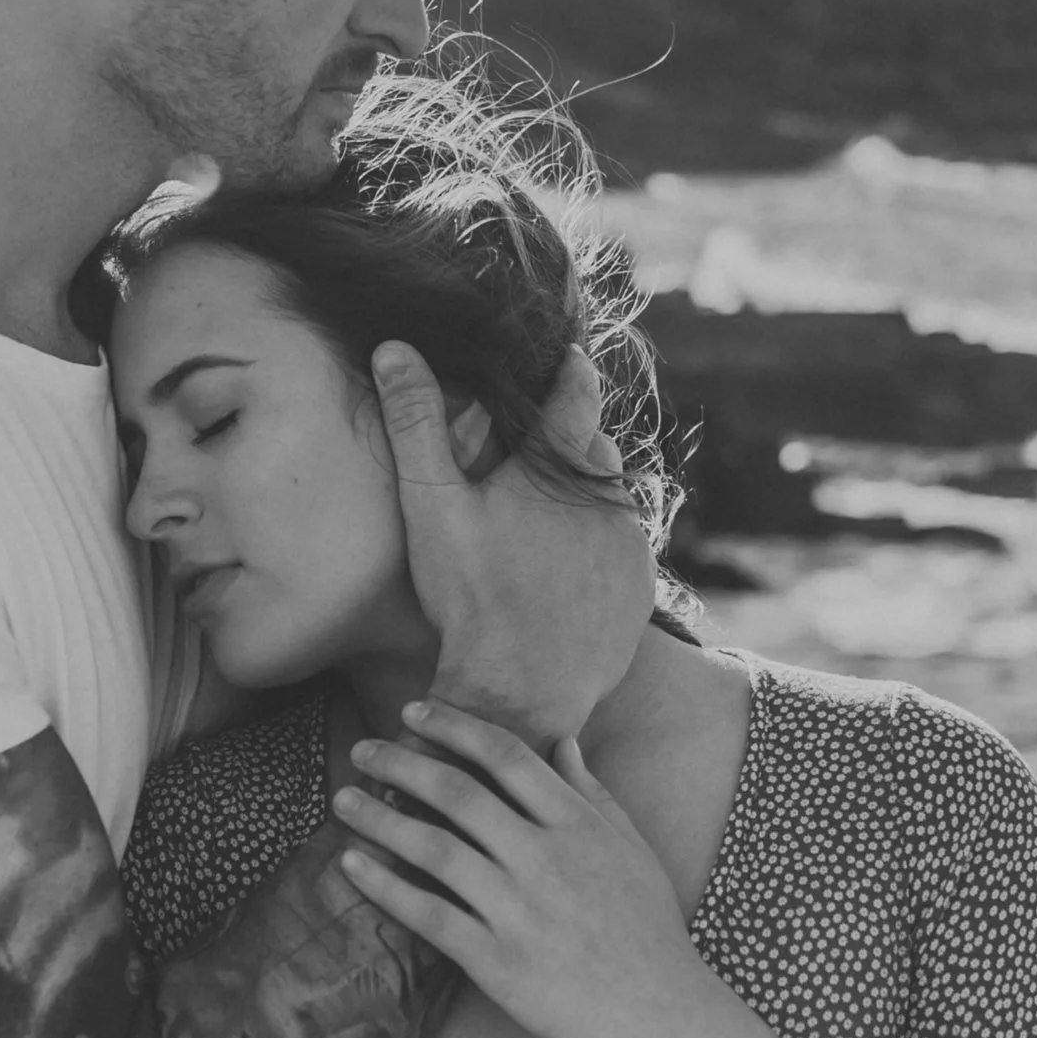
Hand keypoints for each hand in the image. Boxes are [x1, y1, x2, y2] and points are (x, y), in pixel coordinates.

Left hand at [331, 703, 698, 1037]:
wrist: (660, 1015)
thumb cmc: (649, 929)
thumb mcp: (632, 848)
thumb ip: (593, 792)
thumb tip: (563, 740)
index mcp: (577, 825)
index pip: (505, 756)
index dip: (453, 727)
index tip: (413, 713)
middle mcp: (544, 859)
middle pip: (458, 794)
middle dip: (401, 763)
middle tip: (362, 750)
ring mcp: (518, 910)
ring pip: (434, 849)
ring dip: (380, 819)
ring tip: (342, 800)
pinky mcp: (496, 961)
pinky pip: (429, 915)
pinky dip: (385, 887)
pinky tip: (351, 866)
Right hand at [371, 341, 652, 734]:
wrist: (522, 689)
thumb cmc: (470, 595)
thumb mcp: (431, 503)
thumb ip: (414, 421)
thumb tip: (395, 348)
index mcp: (558, 466)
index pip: (576, 393)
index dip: (571, 372)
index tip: (569, 359)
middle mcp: (608, 497)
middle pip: (595, 447)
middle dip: (571, 444)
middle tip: (536, 456)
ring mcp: (630, 546)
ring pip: (614, 499)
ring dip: (587, 498)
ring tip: (549, 518)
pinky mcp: (641, 589)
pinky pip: (626, 550)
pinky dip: (601, 548)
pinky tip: (565, 569)